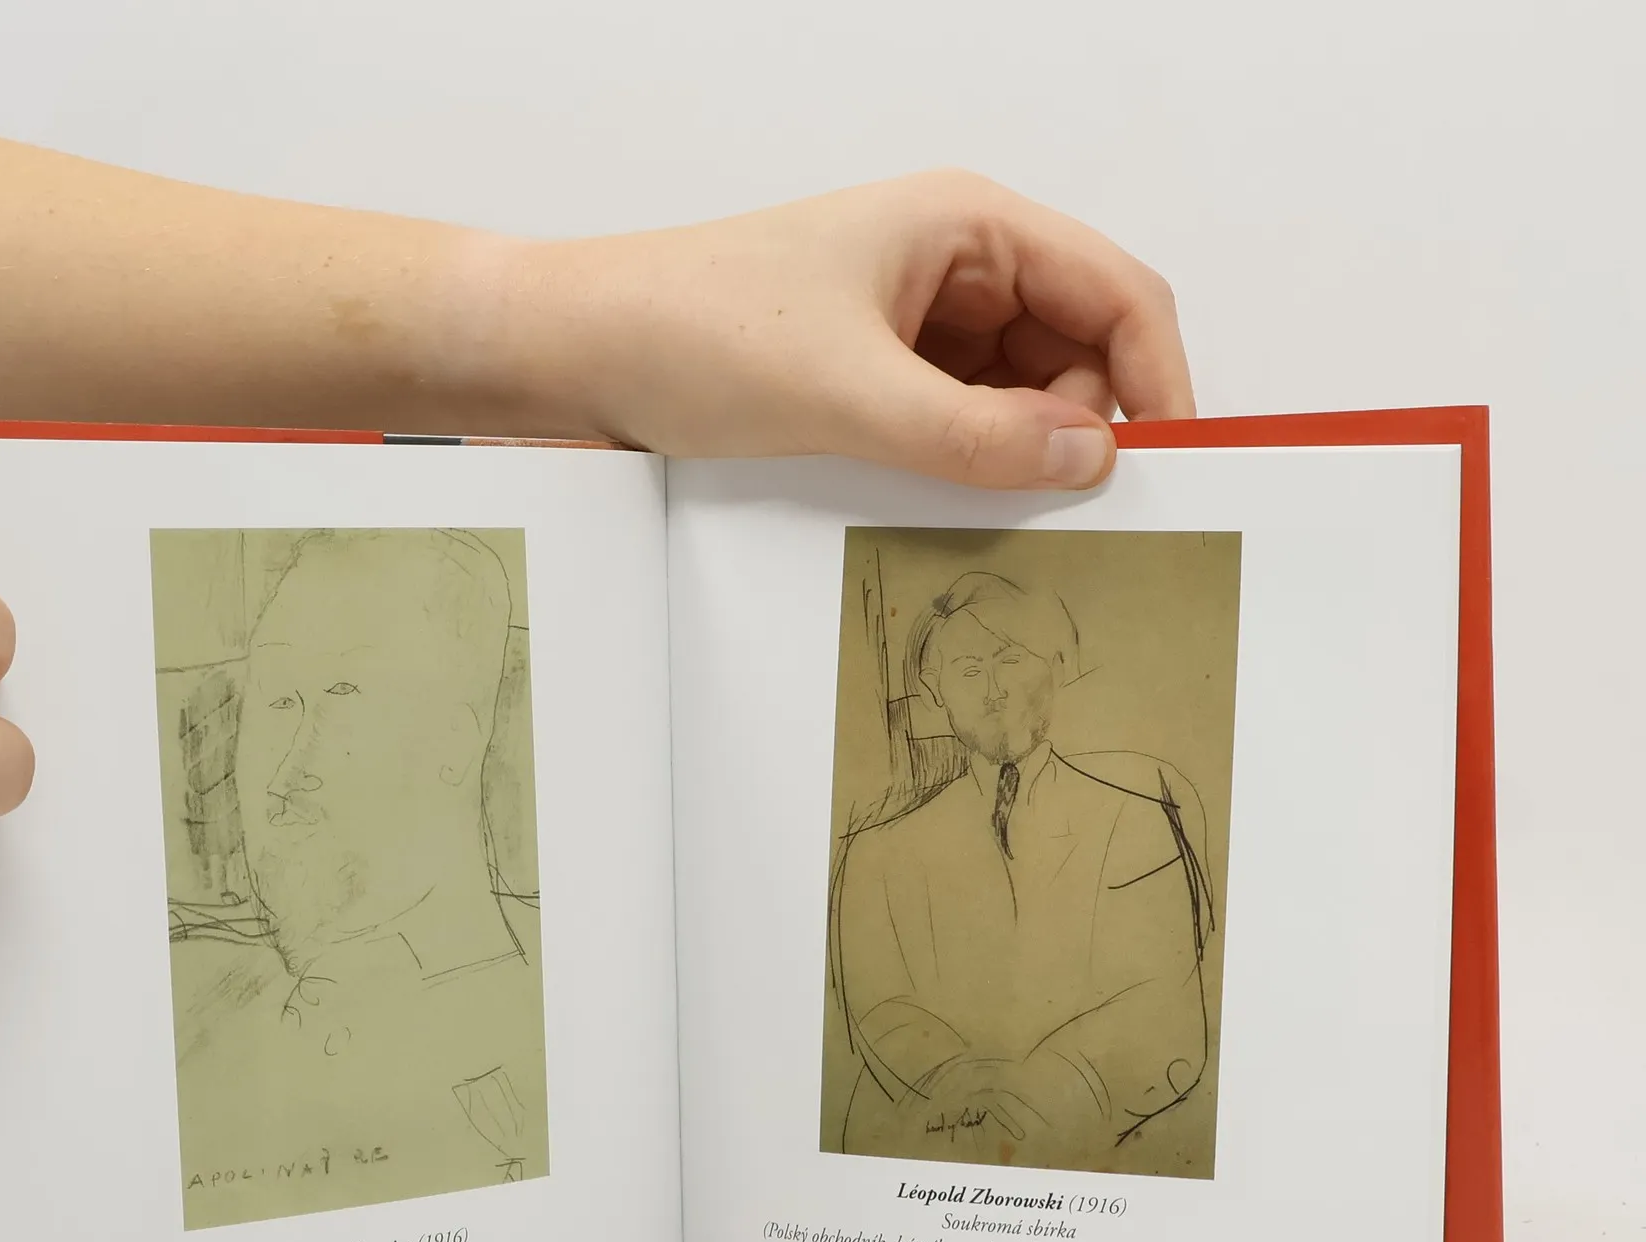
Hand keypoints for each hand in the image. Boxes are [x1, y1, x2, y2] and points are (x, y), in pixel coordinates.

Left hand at [525, 169, 1193, 488]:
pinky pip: (963, 419)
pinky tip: (950, 496)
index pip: (1116, 291)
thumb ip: (977, 435)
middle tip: (1065, 506)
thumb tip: (1091, 459)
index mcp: (965, 225)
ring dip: (1024, 450)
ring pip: (1022, 393)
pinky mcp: (880, 372)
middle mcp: (953, 265)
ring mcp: (917, 321)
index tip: (1171, 464)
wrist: (580, 349)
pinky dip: (973, 460)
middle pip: (1079, 348)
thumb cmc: (692, 329)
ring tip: (989, 502)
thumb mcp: (849, 393)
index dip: (1158, 378)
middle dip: (1085, 425)